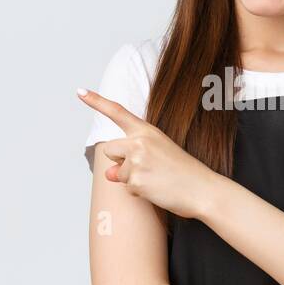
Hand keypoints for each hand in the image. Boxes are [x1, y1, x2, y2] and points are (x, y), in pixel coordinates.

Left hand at [78, 87, 219, 219]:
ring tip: (156, 180)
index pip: (118, 112)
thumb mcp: (158, 157)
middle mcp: (139, 142)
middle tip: (148, 169)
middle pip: (109, 150)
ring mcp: (136, 160)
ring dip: (131, 179)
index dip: (96, 102)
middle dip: (120, 162)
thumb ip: (130, 159)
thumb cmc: (184, 173)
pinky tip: (157, 189)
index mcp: (148, 130)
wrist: (203, 190)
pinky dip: (139, 192)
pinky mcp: (135, 180)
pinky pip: (126, 188)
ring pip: (116, 172)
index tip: (80, 91)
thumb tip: (109, 174)